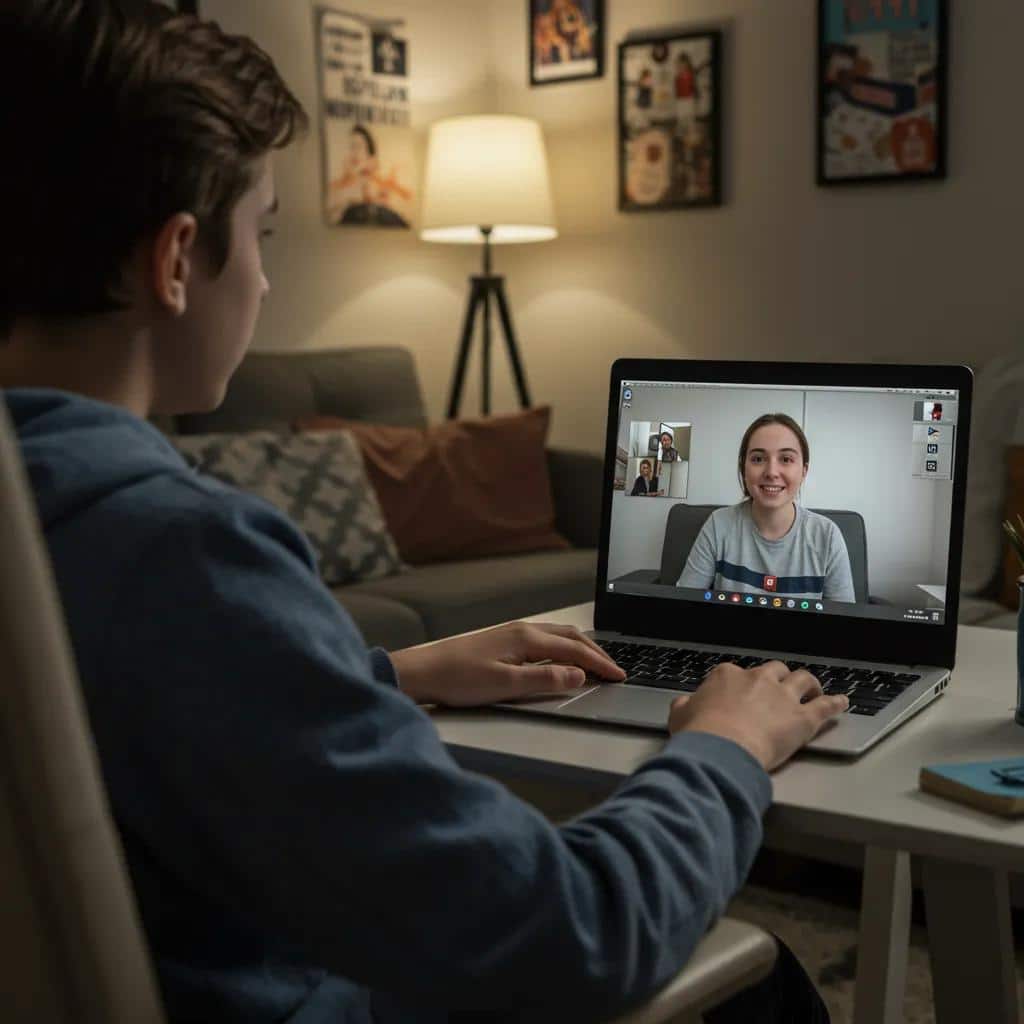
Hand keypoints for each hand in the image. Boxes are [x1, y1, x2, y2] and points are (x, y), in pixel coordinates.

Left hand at [390, 621, 625, 707]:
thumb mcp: (505, 685)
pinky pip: (544, 640)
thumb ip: (544, 680)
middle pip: (571, 637)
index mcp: (526, 638)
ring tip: (597, 663)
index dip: (600, 664)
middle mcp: (522, 630)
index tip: (620, 676)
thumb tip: (578, 676)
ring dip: (581, 648)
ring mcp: (512, 633)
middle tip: (616, 670)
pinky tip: (561, 659)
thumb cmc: (457, 678)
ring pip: (558, 636)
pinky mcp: (502, 641)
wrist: (421, 671)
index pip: (575, 649)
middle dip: (597, 653)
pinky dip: (564, 648)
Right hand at [667, 661, 847, 770]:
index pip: (737, 673)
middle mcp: (758, 679)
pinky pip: (825, 706)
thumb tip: (683, 705)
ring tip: (814, 689)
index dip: (742, 684)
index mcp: (727, 676)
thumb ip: (685, 706)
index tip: (742, 695)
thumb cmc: (699, 734)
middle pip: (775, 670)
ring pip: (803, 680)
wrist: (722, 749)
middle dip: (779, 678)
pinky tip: (842, 702)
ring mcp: (783, 696)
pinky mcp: (803, 718)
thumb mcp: (680, 715)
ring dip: (810, 684)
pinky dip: (835, 703)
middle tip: (782, 688)